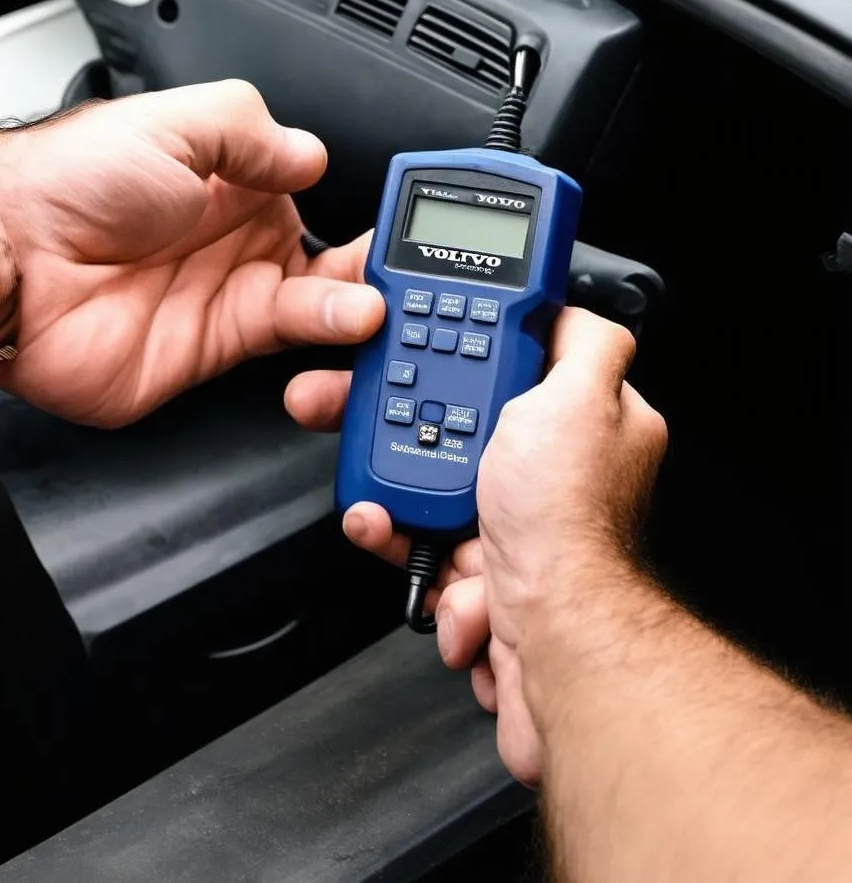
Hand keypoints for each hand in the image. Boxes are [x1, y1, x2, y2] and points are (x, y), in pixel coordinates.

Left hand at [0, 79, 384, 425]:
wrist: (6, 261)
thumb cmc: (66, 186)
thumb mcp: (173, 123)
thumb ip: (251, 133)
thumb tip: (310, 155)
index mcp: (236, 187)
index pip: (325, 201)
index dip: (367, 214)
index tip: (405, 225)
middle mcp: (238, 248)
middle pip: (334, 266)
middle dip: (378, 272)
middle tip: (407, 279)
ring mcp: (228, 304)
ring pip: (320, 315)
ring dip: (355, 310)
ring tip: (369, 304)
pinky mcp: (213, 355)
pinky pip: (285, 355)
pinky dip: (322, 346)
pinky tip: (339, 328)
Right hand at [287, 308, 666, 785]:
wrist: (553, 641)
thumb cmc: (569, 526)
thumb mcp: (581, 399)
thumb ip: (585, 342)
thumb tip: (570, 311)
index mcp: (583, 431)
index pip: (513, 380)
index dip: (461, 367)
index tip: (420, 362)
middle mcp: (554, 481)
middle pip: (462, 439)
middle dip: (407, 441)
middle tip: (366, 430)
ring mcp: (521, 532)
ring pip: (436, 500)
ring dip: (399, 509)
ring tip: (379, 511)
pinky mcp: (490, 578)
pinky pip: (429, 553)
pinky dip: (411, 556)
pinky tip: (408, 550)